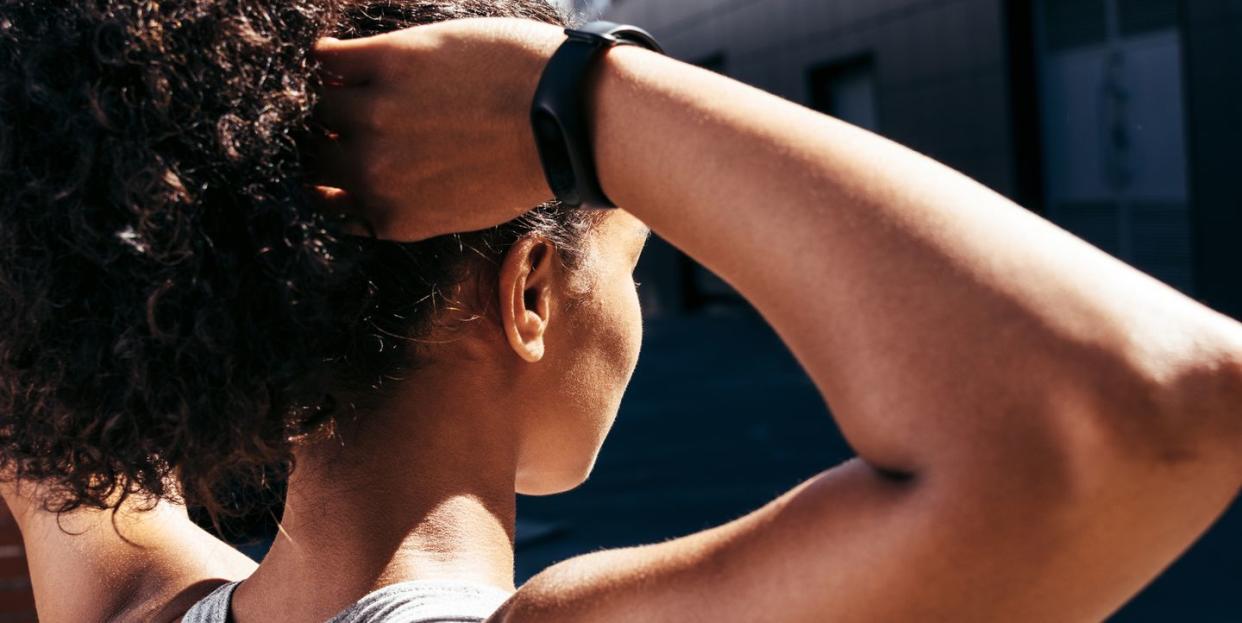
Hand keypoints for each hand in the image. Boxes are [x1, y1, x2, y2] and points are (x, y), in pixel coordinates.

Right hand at [309, 17, 567, 240]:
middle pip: (315, 155)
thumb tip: (370, 202)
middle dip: (328, 140)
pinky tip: (343, 56)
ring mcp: (375, 117)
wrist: (568, 117)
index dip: (328, 181)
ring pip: (319, 105)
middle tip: (350, 118)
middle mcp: (373, 173)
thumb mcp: (463, 208)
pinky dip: (327, 57)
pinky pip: (326, 59)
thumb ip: (411, 208)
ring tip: (353, 83)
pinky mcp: (387, 64)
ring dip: (331, 95)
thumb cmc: (530, 162)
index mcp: (392, 215)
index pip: (324, 203)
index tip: (337, 161)